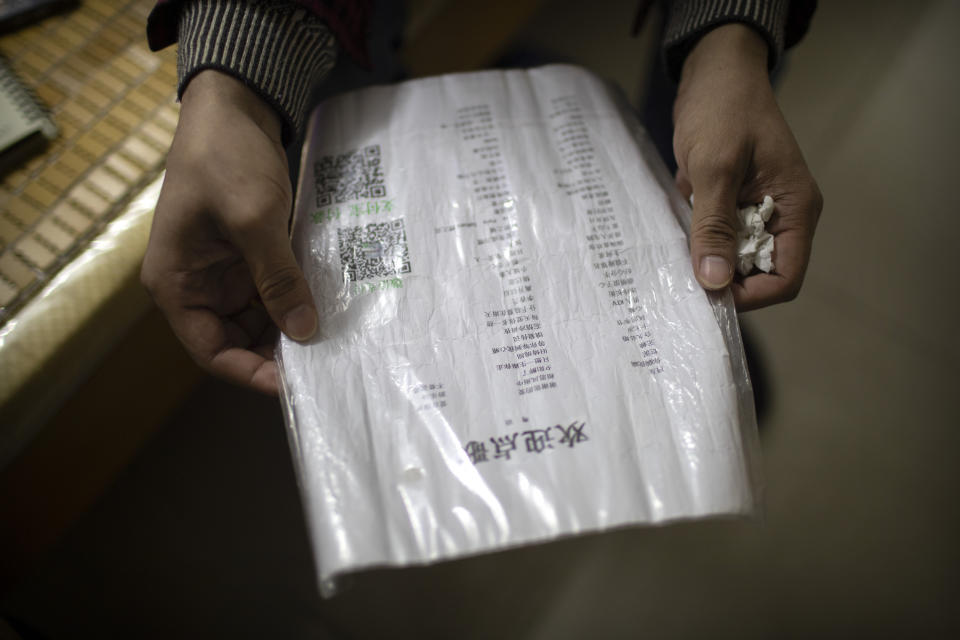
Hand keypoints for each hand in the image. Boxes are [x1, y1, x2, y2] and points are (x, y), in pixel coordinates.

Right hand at [141, 71, 316, 394]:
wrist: (233, 107)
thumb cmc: (226, 158)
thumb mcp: (253, 220)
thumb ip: (278, 279)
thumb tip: (304, 333)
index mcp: (176, 283)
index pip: (211, 351)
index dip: (251, 373)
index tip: (294, 386)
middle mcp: (197, 285)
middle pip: (237, 340)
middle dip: (277, 353)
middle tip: (325, 364)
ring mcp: (224, 271)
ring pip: (259, 319)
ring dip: (291, 328)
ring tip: (333, 341)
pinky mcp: (248, 255)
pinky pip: (273, 292)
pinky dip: (296, 301)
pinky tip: (326, 308)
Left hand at [672, 24, 822, 310]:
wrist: (715, 72)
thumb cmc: (723, 109)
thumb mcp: (716, 168)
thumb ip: (715, 225)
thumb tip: (714, 281)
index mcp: (796, 208)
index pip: (786, 277)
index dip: (752, 294)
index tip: (710, 292)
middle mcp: (783, 214)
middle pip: (761, 273)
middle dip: (726, 279)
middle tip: (684, 277)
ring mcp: (758, 209)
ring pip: (737, 257)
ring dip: (709, 259)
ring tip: (676, 257)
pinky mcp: (733, 201)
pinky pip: (719, 235)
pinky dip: (699, 239)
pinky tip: (675, 235)